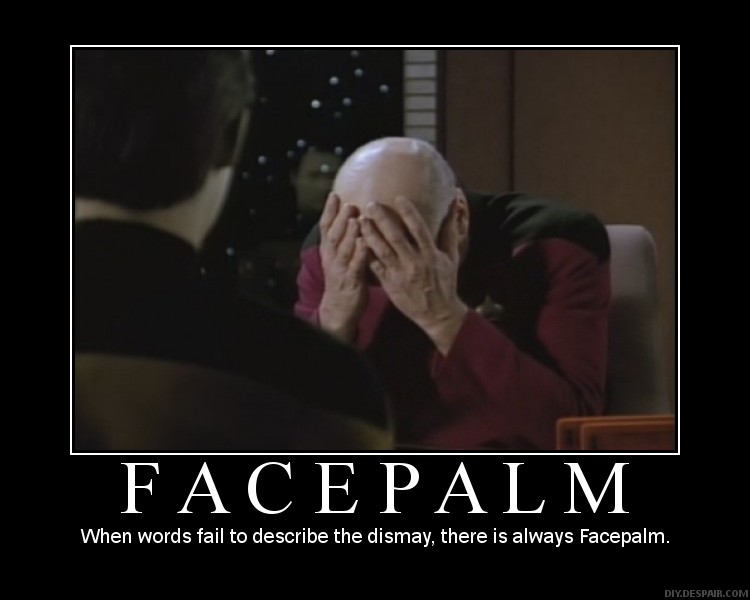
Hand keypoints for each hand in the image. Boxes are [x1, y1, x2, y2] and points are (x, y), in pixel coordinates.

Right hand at [318, 193, 368, 342]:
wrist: (339, 310)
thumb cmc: (344, 279)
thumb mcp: (339, 257)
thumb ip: (344, 239)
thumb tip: (353, 217)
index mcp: (329, 251)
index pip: (326, 227)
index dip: (329, 211)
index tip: (334, 194)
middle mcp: (332, 258)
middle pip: (334, 235)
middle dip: (340, 218)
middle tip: (348, 203)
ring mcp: (340, 270)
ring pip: (343, 249)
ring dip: (349, 234)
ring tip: (355, 219)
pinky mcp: (351, 282)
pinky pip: (356, 266)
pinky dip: (360, 254)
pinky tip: (366, 244)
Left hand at [361, 196, 467, 355]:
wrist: (438, 313)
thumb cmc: (445, 282)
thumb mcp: (451, 256)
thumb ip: (450, 230)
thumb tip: (454, 203)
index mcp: (430, 254)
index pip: (418, 229)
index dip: (409, 212)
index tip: (398, 198)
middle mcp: (415, 262)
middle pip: (396, 237)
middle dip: (382, 220)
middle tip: (370, 204)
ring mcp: (400, 274)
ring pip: (382, 251)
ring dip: (370, 235)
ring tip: (359, 221)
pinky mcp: (390, 285)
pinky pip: (375, 268)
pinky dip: (366, 255)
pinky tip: (357, 243)